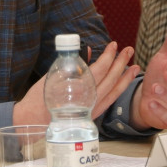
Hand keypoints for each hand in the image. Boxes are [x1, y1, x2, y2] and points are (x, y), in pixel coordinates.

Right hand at [13, 41, 138, 125]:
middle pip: (110, 80)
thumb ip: (73, 63)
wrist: (32, 122)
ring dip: (125, 78)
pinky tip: (123, 83)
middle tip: (129, 50)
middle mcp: (88, 101)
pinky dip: (118, 91)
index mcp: (78, 89)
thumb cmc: (39, 97)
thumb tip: (88, 50)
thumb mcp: (53, 76)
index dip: (108, 56)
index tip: (113, 45)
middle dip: (121, 63)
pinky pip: (109, 101)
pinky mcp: (91, 115)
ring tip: (135, 66)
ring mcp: (91, 110)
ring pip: (113, 92)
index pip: (99, 70)